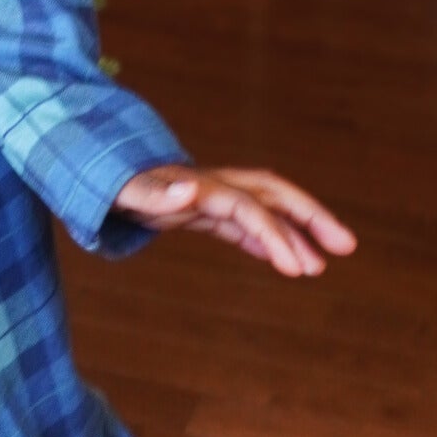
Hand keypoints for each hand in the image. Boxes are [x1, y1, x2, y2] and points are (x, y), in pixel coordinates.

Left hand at [114, 163, 355, 278]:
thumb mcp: (124, 191)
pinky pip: (241, 224)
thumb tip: (189, 190)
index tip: (298, 269)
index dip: (275, 235)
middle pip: (273, 196)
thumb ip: (154, 193)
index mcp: (199, 185)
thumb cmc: (107, 183)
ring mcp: (208, 196)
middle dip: (310, 218)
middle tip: (346, 246)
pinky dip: (264, 240)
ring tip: (322, 266)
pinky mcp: (200, 209)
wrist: (90, 167)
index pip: (249, 209)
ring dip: (294, 233)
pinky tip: (282, 261)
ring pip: (264, 210)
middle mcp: (212, 186)